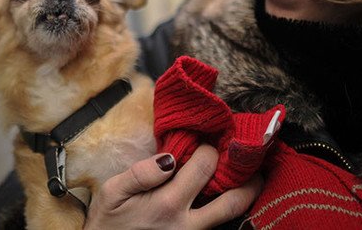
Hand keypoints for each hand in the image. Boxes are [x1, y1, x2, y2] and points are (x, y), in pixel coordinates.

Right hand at [84, 145, 262, 228]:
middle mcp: (188, 224)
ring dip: (244, 194)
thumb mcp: (112, 192)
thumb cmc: (109, 221)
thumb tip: (169, 158)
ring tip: (251, 175)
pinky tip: (228, 193)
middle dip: (248, 177)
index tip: (207, 141)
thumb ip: (140, 173)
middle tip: (252, 159)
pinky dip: (229, 207)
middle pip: (232, 201)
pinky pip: (219, 225)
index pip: (203, 168)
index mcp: (167, 205)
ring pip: (231, 216)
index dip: (209, 150)